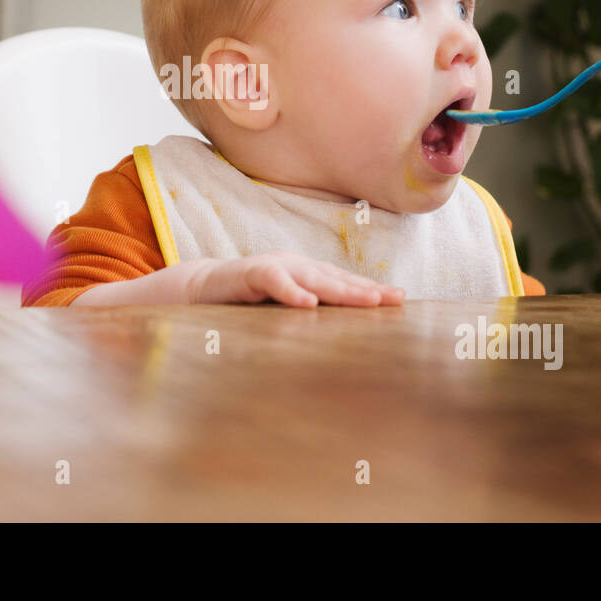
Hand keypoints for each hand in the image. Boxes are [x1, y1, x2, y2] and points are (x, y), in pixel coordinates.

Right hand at [185, 251, 404, 306]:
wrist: (201, 288)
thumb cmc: (248, 302)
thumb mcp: (284, 307)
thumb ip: (309, 313)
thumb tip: (344, 335)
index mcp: (305, 272)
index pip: (343, 280)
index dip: (370, 289)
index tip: (399, 299)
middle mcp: (295, 265)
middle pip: (336, 277)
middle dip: (366, 289)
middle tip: (394, 299)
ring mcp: (274, 266)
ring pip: (312, 277)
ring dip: (340, 290)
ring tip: (368, 301)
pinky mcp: (249, 274)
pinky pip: (273, 280)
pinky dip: (291, 292)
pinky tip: (309, 304)